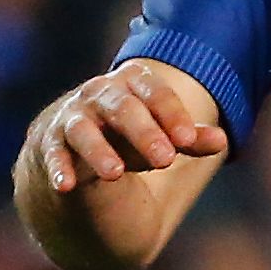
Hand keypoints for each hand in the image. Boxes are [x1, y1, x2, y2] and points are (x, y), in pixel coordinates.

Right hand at [26, 60, 230, 189]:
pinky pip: (53, 154)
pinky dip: (58, 168)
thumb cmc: (126, 136)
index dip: (171, 114)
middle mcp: (99, 94)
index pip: (154, 92)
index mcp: (131, 83)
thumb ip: (187, 139)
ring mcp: (72, 117)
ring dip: (99, 150)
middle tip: (165, 158)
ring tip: (115, 173)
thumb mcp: (159, 135)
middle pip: (122, 108)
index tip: (186, 140)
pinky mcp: (48, 142)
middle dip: (144, 133)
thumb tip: (221, 141)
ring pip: (83, 130)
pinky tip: (66, 186)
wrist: (70, 144)